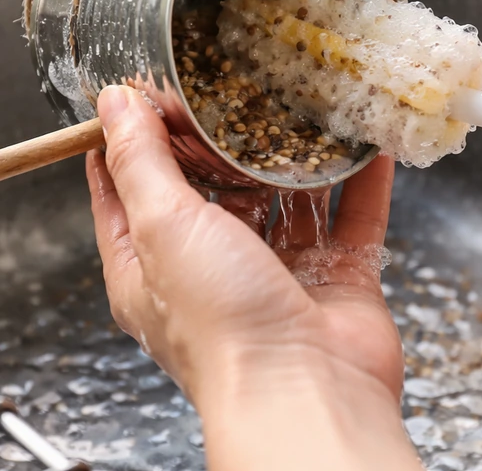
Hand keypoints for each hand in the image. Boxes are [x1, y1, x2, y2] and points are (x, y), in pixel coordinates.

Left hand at [85, 85, 420, 470]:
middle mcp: (214, 272)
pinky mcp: (336, 281)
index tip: (138, 97)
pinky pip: (353, 218)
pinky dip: (362, 182)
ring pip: (288, 202)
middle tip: (231, 89)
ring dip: (295, 160)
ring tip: (303, 107)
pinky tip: (368, 146)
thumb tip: (113, 105)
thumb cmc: (222, 328)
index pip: (127, 195)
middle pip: (214, 193)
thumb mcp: (162, 227)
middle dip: (222, 144)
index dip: (127, 145)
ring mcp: (279, 276)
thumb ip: (140, 162)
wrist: (308, 392)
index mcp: (154, 269)